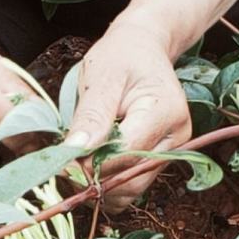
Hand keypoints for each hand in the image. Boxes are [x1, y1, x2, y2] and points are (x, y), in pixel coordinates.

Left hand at [69, 16, 190, 210]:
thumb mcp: (101, 77)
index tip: (61, 160)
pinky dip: (108, 183)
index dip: (90, 163)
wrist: (142, 50)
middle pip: (131, 178)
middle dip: (94, 178)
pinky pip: (132, 185)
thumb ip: (91, 116)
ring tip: (76, 161)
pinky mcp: (160, 160)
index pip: (125, 154)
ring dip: (100, 184)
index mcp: (166, 112)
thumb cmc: (122, 56)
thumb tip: (74, 151)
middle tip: (63, 164)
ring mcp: (171, 151)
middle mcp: (176, 138)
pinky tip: (91, 165)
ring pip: (132, 188)